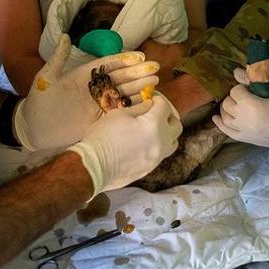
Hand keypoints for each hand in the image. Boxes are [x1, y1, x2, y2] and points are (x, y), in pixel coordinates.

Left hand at [14, 35, 160, 150]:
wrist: (33, 128)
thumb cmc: (38, 101)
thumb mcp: (47, 77)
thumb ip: (58, 58)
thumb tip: (66, 36)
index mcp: (84, 75)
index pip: (108, 65)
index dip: (124, 60)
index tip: (140, 56)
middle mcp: (95, 88)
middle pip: (120, 79)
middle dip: (138, 74)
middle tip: (154, 69)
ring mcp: (98, 104)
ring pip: (123, 94)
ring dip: (139, 89)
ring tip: (155, 82)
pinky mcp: (100, 120)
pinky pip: (119, 112)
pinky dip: (133, 108)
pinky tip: (146, 103)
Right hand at [68, 93, 182, 197]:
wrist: (92, 167)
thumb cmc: (102, 137)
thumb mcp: (119, 115)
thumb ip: (139, 109)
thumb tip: (149, 106)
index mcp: (154, 125)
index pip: (166, 107)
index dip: (158, 100)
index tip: (151, 99)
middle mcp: (161, 142)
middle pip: (176, 126)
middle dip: (168, 116)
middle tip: (156, 112)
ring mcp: (157, 158)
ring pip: (172, 142)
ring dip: (167, 133)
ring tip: (153, 129)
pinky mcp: (150, 169)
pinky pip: (161, 154)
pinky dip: (158, 146)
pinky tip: (144, 142)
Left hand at [212, 68, 268, 148]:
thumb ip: (256, 78)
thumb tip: (236, 72)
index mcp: (252, 107)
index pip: (236, 91)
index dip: (244, 86)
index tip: (255, 86)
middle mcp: (244, 122)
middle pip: (228, 104)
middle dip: (236, 96)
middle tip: (249, 93)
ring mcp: (246, 134)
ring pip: (225, 118)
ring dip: (229, 108)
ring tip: (238, 102)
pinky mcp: (250, 141)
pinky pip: (229, 134)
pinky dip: (221, 125)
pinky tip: (217, 118)